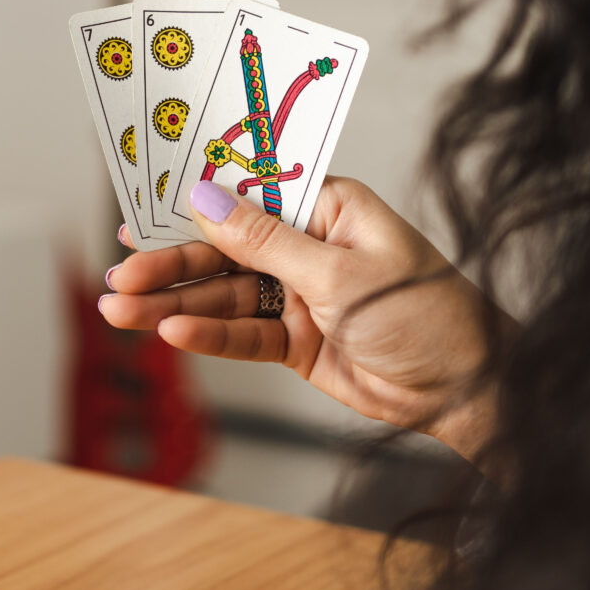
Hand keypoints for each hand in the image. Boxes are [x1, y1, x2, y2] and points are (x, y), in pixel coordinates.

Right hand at [99, 177, 500, 460]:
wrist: (468, 392)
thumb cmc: (427, 314)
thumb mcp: (342, 271)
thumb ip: (265, 241)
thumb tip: (205, 200)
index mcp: (326, 208)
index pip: (245, 198)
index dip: (190, 204)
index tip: (140, 209)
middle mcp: (307, 246)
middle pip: (223, 251)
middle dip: (170, 265)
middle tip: (121, 277)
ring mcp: (299, 295)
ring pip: (224, 296)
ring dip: (174, 305)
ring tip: (122, 311)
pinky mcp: (295, 340)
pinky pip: (242, 334)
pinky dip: (209, 335)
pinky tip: (173, 334)